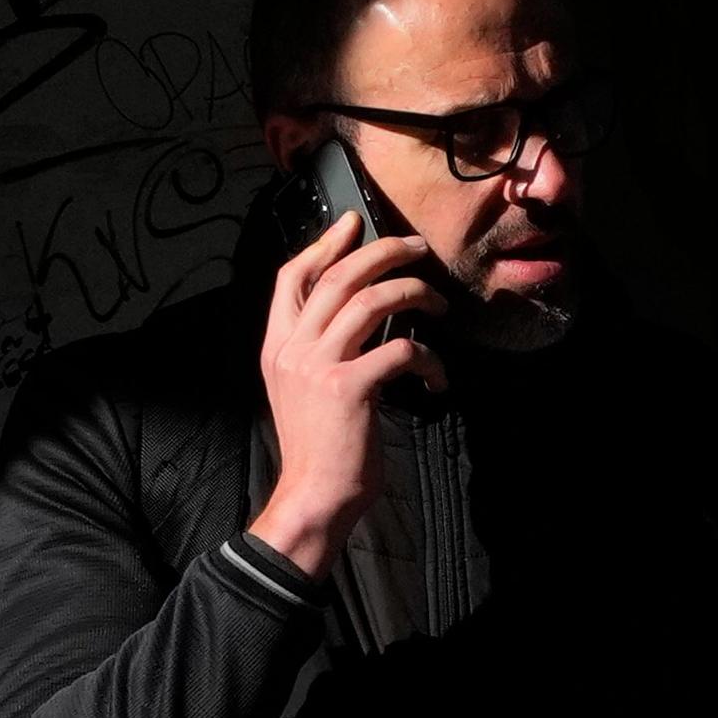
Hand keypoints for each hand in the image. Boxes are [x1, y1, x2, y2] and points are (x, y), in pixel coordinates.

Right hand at [247, 211, 448, 577]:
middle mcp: (293, 348)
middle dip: (383, 252)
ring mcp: (319, 366)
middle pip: (339, 276)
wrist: (314, 495)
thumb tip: (354, 316)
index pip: (292, 276)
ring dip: (415, 294)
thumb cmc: (320, 447)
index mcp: (277, 345)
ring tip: (440, 305)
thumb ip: (317, 351)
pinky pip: (401, 350)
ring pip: (372, 301)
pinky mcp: (350, 388)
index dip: (324, 243)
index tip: (353, 223)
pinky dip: (429, 360)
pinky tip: (437, 379)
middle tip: (418, 248)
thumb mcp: (302, 390)